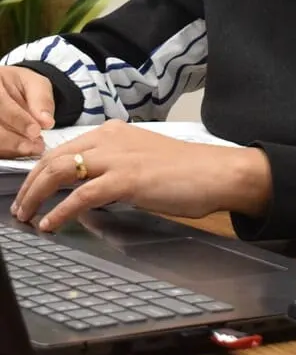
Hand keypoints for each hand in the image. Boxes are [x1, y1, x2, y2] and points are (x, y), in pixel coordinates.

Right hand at [0, 66, 54, 157]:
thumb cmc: (21, 86)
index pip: (1, 103)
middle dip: (13, 139)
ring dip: (9, 147)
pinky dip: (5, 151)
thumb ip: (41, 99)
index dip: (18, 119)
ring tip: (31, 148)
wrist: (9, 90)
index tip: (35, 130)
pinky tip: (19, 151)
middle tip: (34, 146)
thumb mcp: (35, 84)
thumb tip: (46, 121)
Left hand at [11, 119, 272, 231]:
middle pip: (56, 156)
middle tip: (20, 207)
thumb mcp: (143, 160)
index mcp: (116, 132)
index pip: (66, 146)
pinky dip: (60, 210)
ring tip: (26, 216)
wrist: (216, 172)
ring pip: (62, 170)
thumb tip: (89, 189)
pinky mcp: (128, 178)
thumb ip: (116, 166)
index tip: (29, 188)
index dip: (40, 168)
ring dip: (37, 195)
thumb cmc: (186, 171)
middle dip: (30, 182)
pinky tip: (50, 223)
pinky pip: (82, 194)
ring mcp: (120, 157)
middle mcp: (113, 138)